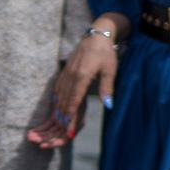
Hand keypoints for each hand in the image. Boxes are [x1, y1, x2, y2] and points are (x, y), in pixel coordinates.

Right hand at [32, 28, 120, 147]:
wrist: (96, 35)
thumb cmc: (106, 52)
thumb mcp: (111, 70)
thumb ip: (107, 89)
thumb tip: (108, 106)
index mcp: (82, 77)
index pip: (74, 101)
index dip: (71, 118)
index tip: (69, 131)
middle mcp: (71, 76)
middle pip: (65, 101)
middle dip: (63, 118)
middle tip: (62, 134)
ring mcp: (66, 74)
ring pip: (60, 96)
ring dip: (59, 110)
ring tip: (59, 123)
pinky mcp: (65, 72)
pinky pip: (58, 89)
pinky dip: (58, 100)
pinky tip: (58, 106)